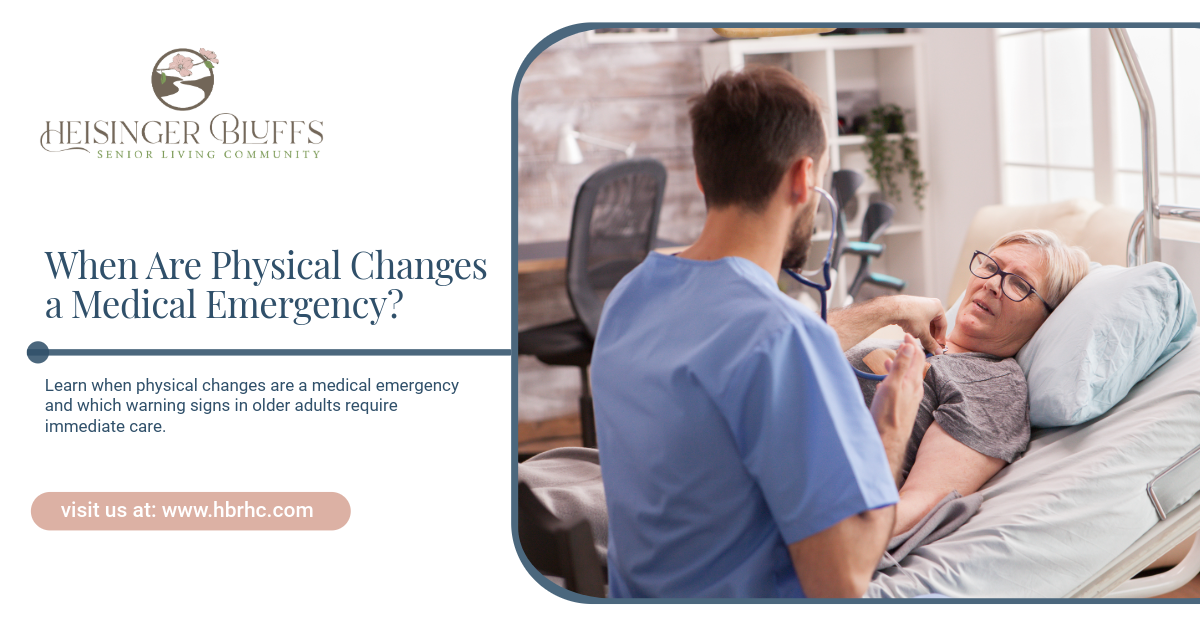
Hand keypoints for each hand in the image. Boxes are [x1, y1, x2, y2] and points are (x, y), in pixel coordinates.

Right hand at [869, 334, 925, 483]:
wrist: (887, 441)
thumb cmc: (887, 415)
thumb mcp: (892, 386)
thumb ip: (901, 366)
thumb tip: (909, 346)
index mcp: (912, 382)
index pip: (917, 358)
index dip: (912, 344)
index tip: (906, 334)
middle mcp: (914, 390)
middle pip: (914, 367)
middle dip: (908, 353)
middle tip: (901, 343)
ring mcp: (908, 399)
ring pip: (906, 377)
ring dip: (900, 366)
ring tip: (890, 359)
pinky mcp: (901, 407)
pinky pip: (900, 388)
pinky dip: (894, 379)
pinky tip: (885, 382)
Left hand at [890, 296, 945, 354]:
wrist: (892, 309)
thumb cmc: (911, 317)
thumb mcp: (923, 333)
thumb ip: (931, 343)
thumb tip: (936, 351)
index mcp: (937, 307)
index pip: (943, 325)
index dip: (941, 337)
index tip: (938, 347)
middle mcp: (929, 303)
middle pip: (933, 324)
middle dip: (930, 335)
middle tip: (928, 345)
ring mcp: (918, 304)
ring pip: (923, 323)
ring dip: (921, 332)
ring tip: (917, 338)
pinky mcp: (909, 307)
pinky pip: (915, 320)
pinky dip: (914, 327)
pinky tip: (909, 332)